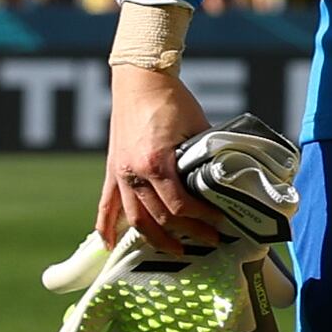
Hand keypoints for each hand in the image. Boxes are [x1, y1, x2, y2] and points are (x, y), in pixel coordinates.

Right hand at [97, 63, 223, 250]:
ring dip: (154, 239)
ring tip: (176, 250)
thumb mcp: (198, 128)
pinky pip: (106, 205)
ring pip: (135, 218)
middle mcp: (134, 173)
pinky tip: (111, 246)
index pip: (178, 205)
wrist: (140, 80)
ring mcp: (120, 173)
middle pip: (159, 217)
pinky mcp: (112, 170)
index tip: (220, 221)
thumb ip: (205, 157)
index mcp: (156, 162)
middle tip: (210, 239)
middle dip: (186, 232)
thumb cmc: (172, 100)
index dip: (201, 218)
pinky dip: (106, 228)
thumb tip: (226, 180)